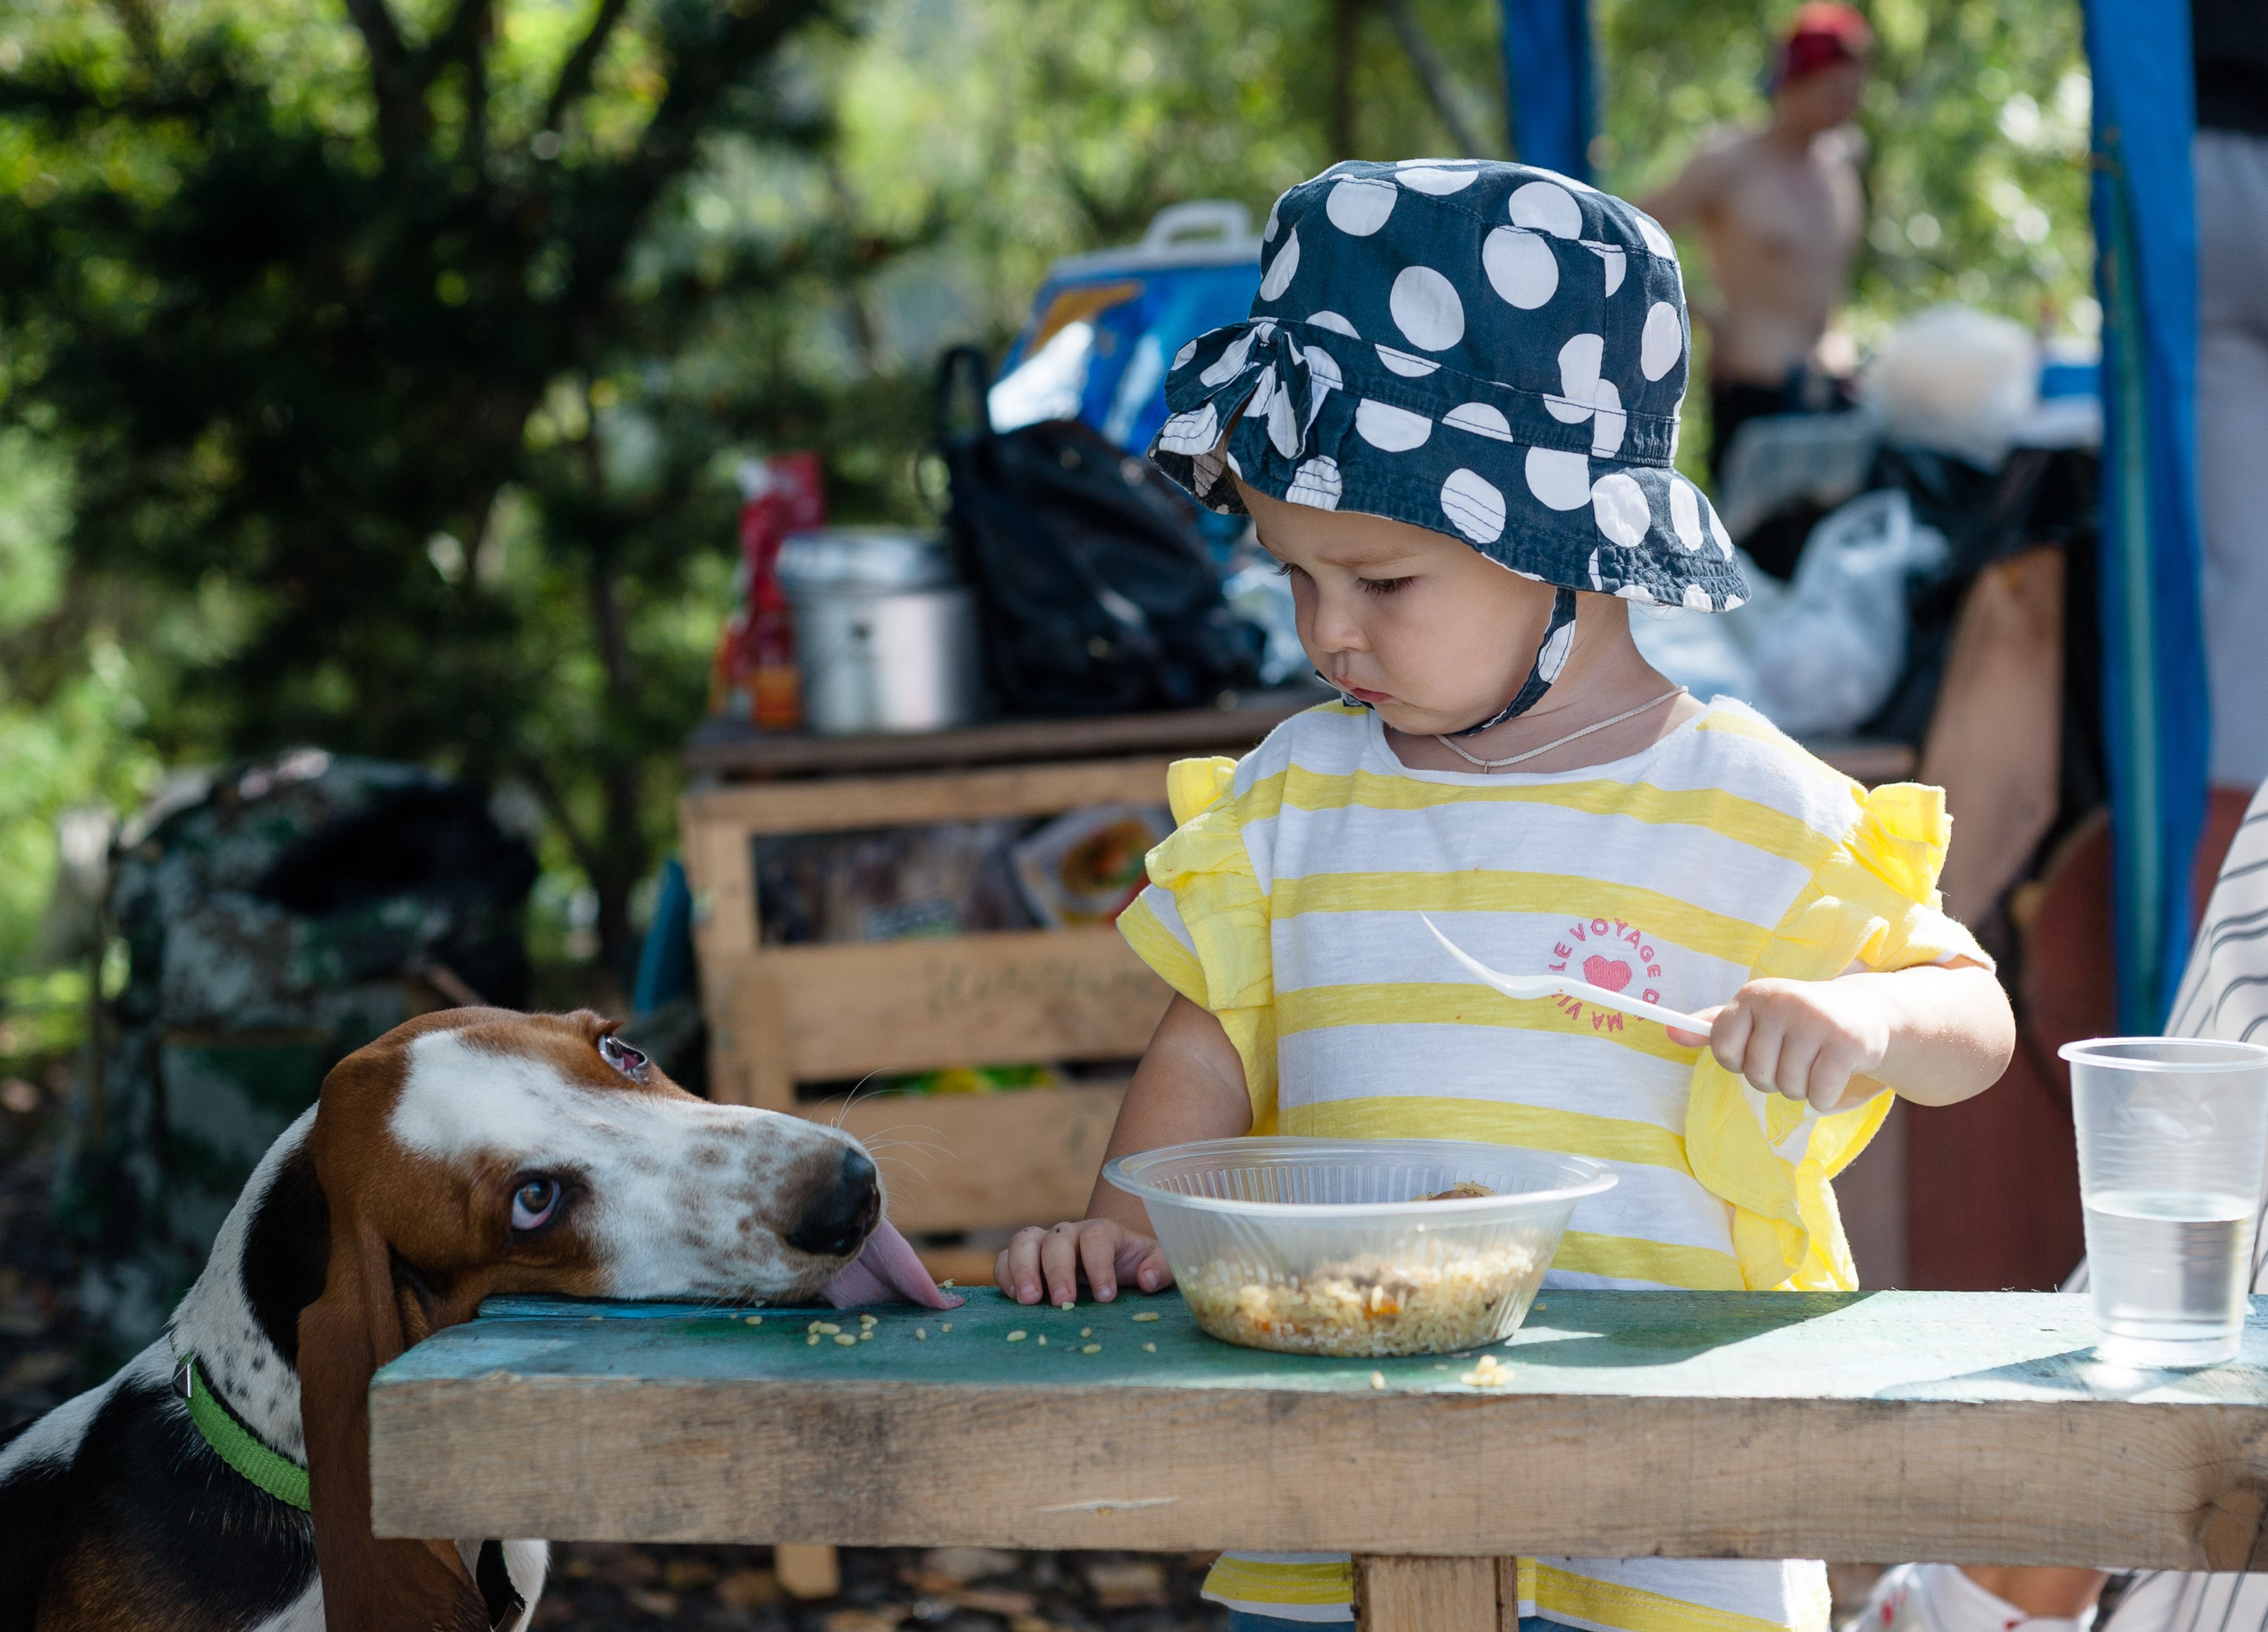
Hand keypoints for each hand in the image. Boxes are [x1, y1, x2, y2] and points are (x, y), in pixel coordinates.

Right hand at [995, 1218, 1172, 1306]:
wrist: (1115, 1263)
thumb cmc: (1136, 1264)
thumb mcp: (1158, 1264)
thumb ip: (1161, 1267)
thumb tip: (1146, 1280)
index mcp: (1104, 1231)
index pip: (1097, 1237)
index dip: (1100, 1264)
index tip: (1106, 1296)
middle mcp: (1070, 1233)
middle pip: (1057, 1238)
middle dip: (1058, 1270)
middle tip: (1064, 1302)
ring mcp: (1044, 1244)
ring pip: (1024, 1241)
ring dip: (1023, 1269)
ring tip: (1029, 1301)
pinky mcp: (1025, 1260)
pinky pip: (1004, 1259)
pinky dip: (1005, 1275)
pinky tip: (1014, 1298)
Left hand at [1667, 977, 1890, 1112]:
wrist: (1863, 1011)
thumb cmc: (1798, 1020)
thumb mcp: (1756, 1016)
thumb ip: (1714, 1026)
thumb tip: (1667, 1031)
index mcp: (1752, 995)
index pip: (1721, 1048)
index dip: (1738, 1061)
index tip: (1757, 1050)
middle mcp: (1780, 1002)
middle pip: (1755, 1074)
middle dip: (1773, 1078)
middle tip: (1793, 1058)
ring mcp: (1815, 1021)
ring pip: (1787, 1087)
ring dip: (1799, 1088)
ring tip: (1813, 1063)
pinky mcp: (1846, 1043)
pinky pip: (1818, 1095)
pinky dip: (1823, 1097)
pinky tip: (1833, 1073)